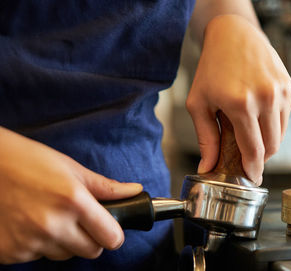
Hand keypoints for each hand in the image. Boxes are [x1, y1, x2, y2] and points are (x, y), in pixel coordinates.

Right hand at [0, 127, 142, 263]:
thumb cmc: (26, 161)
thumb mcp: (70, 168)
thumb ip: (105, 187)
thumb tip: (134, 191)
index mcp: (73, 201)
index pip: (111, 238)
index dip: (113, 234)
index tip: (108, 228)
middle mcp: (52, 224)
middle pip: (91, 251)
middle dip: (90, 238)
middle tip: (77, 220)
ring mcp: (29, 241)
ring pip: (63, 255)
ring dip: (61, 242)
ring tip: (47, 216)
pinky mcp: (9, 252)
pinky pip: (35, 257)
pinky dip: (35, 244)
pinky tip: (27, 223)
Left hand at [186, 14, 290, 183]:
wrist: (234, 35)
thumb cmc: (212, 68)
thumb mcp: (199, 103)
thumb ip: (205, 138)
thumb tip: (207, 167)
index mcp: (240, 105)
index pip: (253, 150)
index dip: (253, 169)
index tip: (251, 178)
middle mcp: (265, 98)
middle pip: (271, 147)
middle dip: (260, 159)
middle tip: (248, 161)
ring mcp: (280, 92)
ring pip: (281, 135)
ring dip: (268, 143)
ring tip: (251, 136)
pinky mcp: (289, 88)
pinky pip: (285, 119)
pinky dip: (274, 125)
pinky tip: (258, 117)